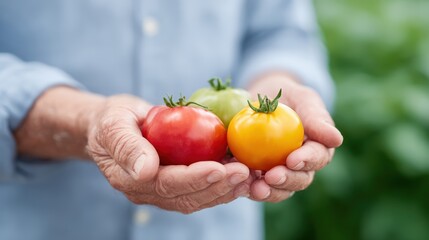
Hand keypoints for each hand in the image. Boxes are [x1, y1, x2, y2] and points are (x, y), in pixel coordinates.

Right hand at [86, 95, 250, 213]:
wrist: (114, 125)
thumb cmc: (112, 120)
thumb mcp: (113, 125)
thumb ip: (126, 146)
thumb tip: (144, 171)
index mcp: (131, 179)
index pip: (166, 183)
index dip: (194, 178)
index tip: (218, 169)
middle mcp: (148, 192)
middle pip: (187, 196)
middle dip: (217, 186)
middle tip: (244, 172)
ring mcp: (163, 191)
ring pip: (198, 198)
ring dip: (225, 189)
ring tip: (249, 175)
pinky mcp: (177, 184)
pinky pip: (202, 190)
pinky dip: (223, 184)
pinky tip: (242, 174)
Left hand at [246, 73, 342, 201]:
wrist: (259, 100)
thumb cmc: (286, 97)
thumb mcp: (302, 99)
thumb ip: (317, 117)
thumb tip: (336, 139)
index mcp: (317, 149)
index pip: (317, 157)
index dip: (307, 161)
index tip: (293, 159)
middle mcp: (301, 166)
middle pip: (300, 180)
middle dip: (288, 181)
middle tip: (272, 177)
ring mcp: (279, 173)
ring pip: (279, 189)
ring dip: (269, 191)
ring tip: (256, 189)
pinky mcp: (258, 176)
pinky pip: (254, 185)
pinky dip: (248, 187)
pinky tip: (239, 184)